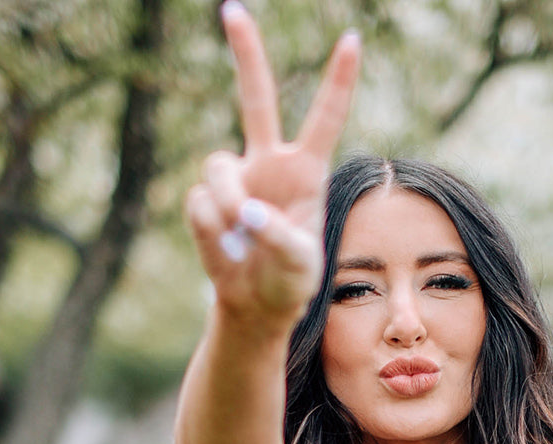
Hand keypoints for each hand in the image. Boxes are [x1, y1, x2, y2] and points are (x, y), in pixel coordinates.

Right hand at [185, 2, 359, 328]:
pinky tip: (228, 248)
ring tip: (243, 236)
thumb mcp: (301, 266)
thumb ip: (280, 238)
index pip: (324, 118)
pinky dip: (212, 231)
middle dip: (245, 52)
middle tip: (232, 8)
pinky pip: (200, 204)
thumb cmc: (290, 281)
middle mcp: (268, 163)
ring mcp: (235, 179)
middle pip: (255, 97)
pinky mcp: (206, 200)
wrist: (256, 304)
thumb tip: (247, 213)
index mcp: (305, 172)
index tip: (353, 40)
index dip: (338, 81)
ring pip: (216, 166)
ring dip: (227, 203)